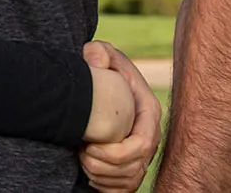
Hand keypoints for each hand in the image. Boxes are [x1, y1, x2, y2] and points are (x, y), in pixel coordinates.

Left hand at [80, 40, 161, 191]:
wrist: (99, 88)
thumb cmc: (103, 71)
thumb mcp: (102, 54)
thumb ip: (99, 53)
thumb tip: (95, 60)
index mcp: (148, 114)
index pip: (142, 145)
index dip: (116, 153)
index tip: (89, 147)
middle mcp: (149, 138)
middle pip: (136, 168)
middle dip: (106, 167)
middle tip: (81, 155)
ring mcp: (141, 155)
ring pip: (129, 181)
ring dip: (102, 177)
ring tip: (81, 160)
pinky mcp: (130, 168)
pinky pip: (123, 189)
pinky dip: (105, 187)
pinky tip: (88, 173)